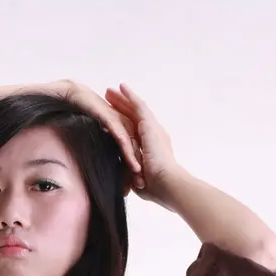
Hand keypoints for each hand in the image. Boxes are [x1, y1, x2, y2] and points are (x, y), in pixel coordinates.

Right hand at [54, 79, 143, 181]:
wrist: (72, 96)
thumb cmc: (80, 113)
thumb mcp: (93, 132)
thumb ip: (99, 143)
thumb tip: (95, 164)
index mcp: (120, 127)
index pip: (131, 148)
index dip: (132, 165)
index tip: (135, 183)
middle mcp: (123, 124)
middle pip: (135, 148)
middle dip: (137, 166)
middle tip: (140, 184)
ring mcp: (119, 121)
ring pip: (132, 144)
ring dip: (135, 162)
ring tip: (138, 178)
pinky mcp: (113, 120)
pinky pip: (123, 137)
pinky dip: (128, 151)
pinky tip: (132, 164)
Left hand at [104, 84, 177, 200]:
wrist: (167, 183)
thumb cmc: (154, 187)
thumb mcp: (136, 177)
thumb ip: (129, 172)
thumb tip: (121, 177)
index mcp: (151, 148)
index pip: (135, 132)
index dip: (123, 123)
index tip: (111, 118)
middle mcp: (154, 135)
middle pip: (134, 117)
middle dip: (121, 108)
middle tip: (108, 98)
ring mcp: (153, 129)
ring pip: (135, 109)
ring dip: (123, 99)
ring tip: (109, 91)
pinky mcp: (150, 126)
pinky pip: (139, 107)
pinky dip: (130, 96)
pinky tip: (121, 87)